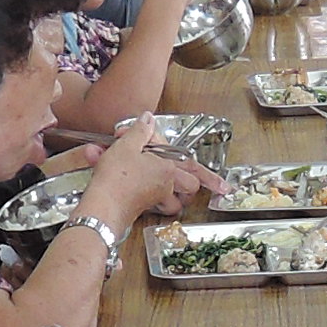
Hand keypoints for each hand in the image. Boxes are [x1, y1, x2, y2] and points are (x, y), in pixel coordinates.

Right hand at [84, 129, 214, 226]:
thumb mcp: (126, 145)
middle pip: (188, 190)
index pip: (195, 169)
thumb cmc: (116, 178)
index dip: (212, 178)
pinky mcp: (139, 208)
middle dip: (189, 187)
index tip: (224, 187)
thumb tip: (147, 119)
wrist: (101, 207)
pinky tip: (126, 182)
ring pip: (172, 202)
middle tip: (182, 179)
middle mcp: (165, 186)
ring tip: (158, 182)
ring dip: (170, 196)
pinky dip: (141, 193)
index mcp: (168, 169)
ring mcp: (153, 199)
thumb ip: (140, 131)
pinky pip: (149, 203)